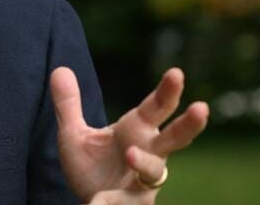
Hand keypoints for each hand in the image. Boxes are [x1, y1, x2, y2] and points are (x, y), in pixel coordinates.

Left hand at [50, 67, 208, 202]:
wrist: (89, 201)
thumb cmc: (91, 168)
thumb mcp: (73, 134)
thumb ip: (68, 105)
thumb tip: (59, 68)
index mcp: (136, 131)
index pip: (155, 108)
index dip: (167, 92)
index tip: (177, 72)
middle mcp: (148, 154)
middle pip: (174, 138)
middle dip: (188, 125)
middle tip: (201, 108)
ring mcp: (144, 182)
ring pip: (155, 172)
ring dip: (144, 163)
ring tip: (130, 154)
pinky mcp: (132, 204)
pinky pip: (125, 203)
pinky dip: (110, 202)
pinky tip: (99, 201)